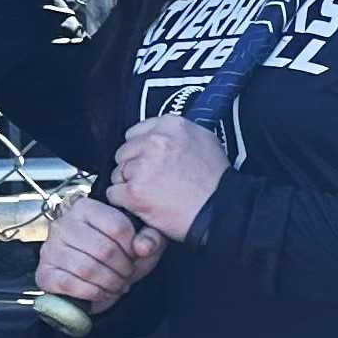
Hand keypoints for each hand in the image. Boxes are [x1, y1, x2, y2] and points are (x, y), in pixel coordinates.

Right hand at [34, 193, 162, 310]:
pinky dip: (93, 293)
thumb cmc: (117, 258)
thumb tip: (143, 246)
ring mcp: (50, 248)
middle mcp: (62, 224)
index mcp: (85, 208)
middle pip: (104, 250)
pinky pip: (71, 284)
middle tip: (127, 275)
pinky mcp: (44, 273)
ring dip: (110, 283)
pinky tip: (101, 291)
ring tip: (116, 284)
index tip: (134, 256)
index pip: (117, 226)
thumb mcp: (141, 242)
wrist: (95, 282)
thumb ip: (151, 238)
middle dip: (123, 269)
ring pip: (87, 268)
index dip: (133, 247)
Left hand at [107, 115, 227, 241]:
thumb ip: (179, 133)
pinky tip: (143, 206)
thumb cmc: (217, 181)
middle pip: (124, 153)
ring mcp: (143, 167)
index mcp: (171, 126)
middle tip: (153, 183)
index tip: (152, 164)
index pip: (135, 134)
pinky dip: (125, 203)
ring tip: (153, 196)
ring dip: (129, 186)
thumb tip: (161, 133)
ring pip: (117, 174)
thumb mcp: (206, 141)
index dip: (142, 152)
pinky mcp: (135, 191)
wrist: (223, 212)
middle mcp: (155, 142)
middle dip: (134, 168)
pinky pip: (114, 194)